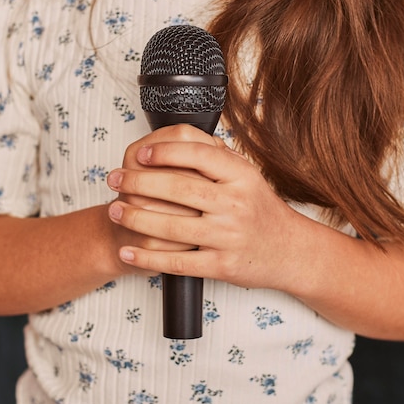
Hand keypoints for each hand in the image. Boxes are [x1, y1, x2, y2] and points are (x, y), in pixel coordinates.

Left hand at [106, 124, 300, 291]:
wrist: (289, 250)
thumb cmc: (262, 209)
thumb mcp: (248, 176)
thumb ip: (218, 157)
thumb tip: (179, 138)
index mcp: (242, 177)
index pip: (199, 156)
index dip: (165, 152)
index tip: (140, 154)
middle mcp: (236, 205)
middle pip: (179, 189)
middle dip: (138, 183)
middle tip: (113, 180)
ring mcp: (228, 237)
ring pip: (173, 228)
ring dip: (136, 220)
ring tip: (114, 212)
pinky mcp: (221, 266)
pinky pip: (178, 263)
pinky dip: (148, 258)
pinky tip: (127, 251)